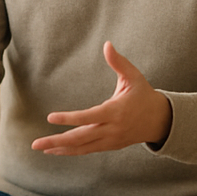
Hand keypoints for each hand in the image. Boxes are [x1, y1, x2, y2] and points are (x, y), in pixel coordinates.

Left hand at [30, 42, 171, 154]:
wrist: (160, 121)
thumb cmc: (144, 95)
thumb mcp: (134, 77)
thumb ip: (119, 62)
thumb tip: (107, 44)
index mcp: (115, 112)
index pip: (88, 117)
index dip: (69, 118)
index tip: (50, 117)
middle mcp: (111, 129)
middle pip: (80, 137)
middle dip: (56, 140)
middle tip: (35, 143)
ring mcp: (109, 140)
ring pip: (81, 147)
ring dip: (59, 148)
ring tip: (40, 147)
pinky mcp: (108, 145)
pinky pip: (86, 150)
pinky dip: (70, 151)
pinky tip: (54, 150)